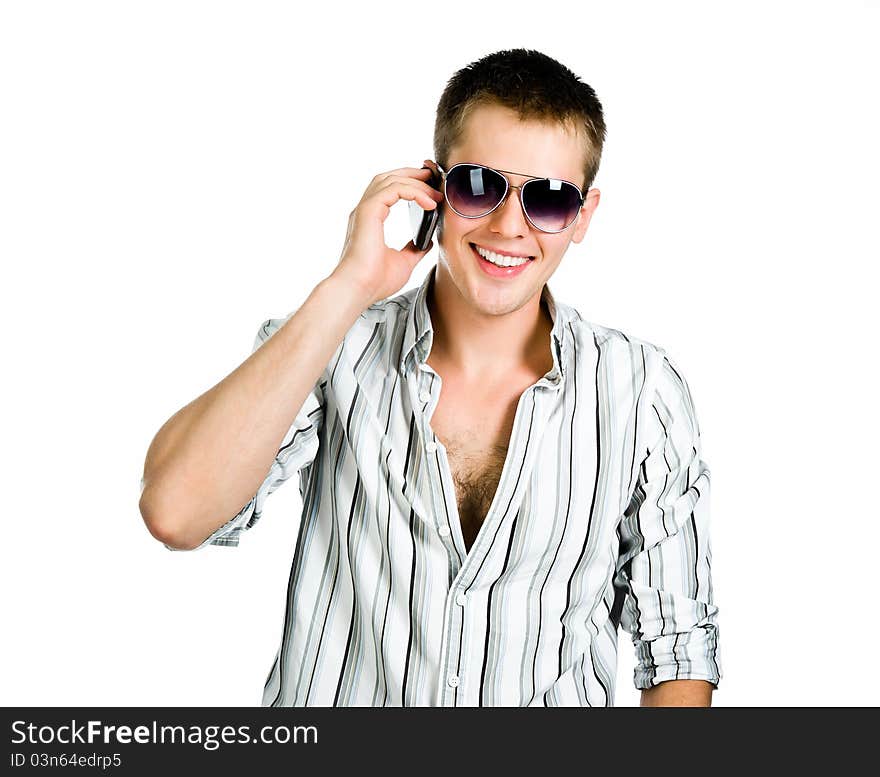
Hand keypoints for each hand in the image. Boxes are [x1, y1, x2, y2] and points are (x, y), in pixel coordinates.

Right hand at [330, 160, 443, 306]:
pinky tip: (429, 203)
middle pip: (389, 178)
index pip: (389, 190)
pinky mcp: (368, 212)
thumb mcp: (404, 262)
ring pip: (392, 180)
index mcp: (371, 220)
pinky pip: (394, 189)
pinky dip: (413, 191)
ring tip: (436, 193)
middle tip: (434, 177)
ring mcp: (365, 210)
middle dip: (413, 174)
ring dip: (417, 182)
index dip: (410, 184)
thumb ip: (414, 249)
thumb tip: (428, 242)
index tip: (431, 190)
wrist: (358, 290)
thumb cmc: (374, 282)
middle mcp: (366, 211)